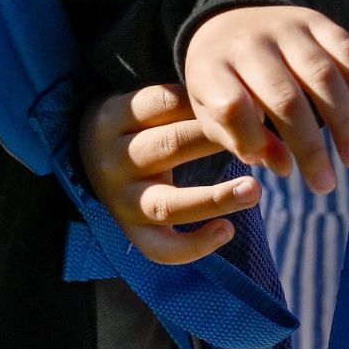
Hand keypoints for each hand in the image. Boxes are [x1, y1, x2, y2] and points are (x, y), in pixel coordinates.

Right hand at [78, 84, 263, 263]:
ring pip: (167, 203)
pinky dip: (194, 245)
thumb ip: (185, 101)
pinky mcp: (131, 231)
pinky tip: (227, 231)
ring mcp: (121, 199)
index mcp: (115, 116)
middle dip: (218, 142)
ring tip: (254, 191)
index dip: (206, 103)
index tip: (245, 104)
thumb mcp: (145, 104)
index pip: (163, 103)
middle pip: (171, 146)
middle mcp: (114, 159)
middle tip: (262, 141)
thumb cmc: (135, 125)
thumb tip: (252, 106)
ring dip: (215, 198)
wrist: (86, 159)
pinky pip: (160, 247)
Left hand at [183, 4, 348, 194]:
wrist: (230, 24)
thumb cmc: (223, 83)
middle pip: (284, 97)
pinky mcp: (314, 18)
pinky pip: (345, 48)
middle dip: (310, 146)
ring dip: (344, 121)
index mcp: (212, 69)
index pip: (232, 106)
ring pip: (321, 74)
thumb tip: (284, 166)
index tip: (278, 168)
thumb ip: (240, 141)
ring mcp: (283, 27)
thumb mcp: (213, 114)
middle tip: (327, 185)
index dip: (252, 140)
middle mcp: (248, 44)